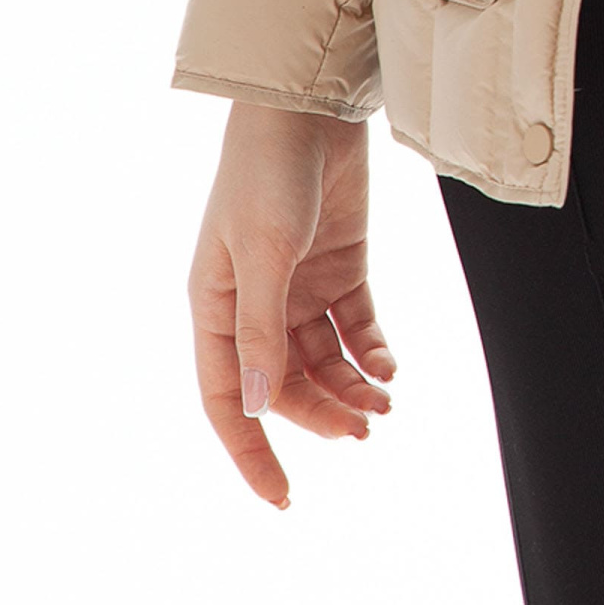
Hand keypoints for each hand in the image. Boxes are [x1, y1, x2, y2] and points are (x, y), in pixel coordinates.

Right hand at [188, 101, 396, 508]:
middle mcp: (253, 305)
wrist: (307, 106)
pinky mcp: (339, 266)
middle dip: (323, 414)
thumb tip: (255, 405)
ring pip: (324, 361)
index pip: (227, 400)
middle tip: (366, 430)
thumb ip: (261, 330)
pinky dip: (371, 350)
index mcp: (214, 307)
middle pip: (285, 385)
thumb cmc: (267, 174)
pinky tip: (389, 366)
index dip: (251, 452)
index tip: (283, 499)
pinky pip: (353, 326)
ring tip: (386, 404)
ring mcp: (297, 286)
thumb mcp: (264, 253)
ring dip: (352, 386)